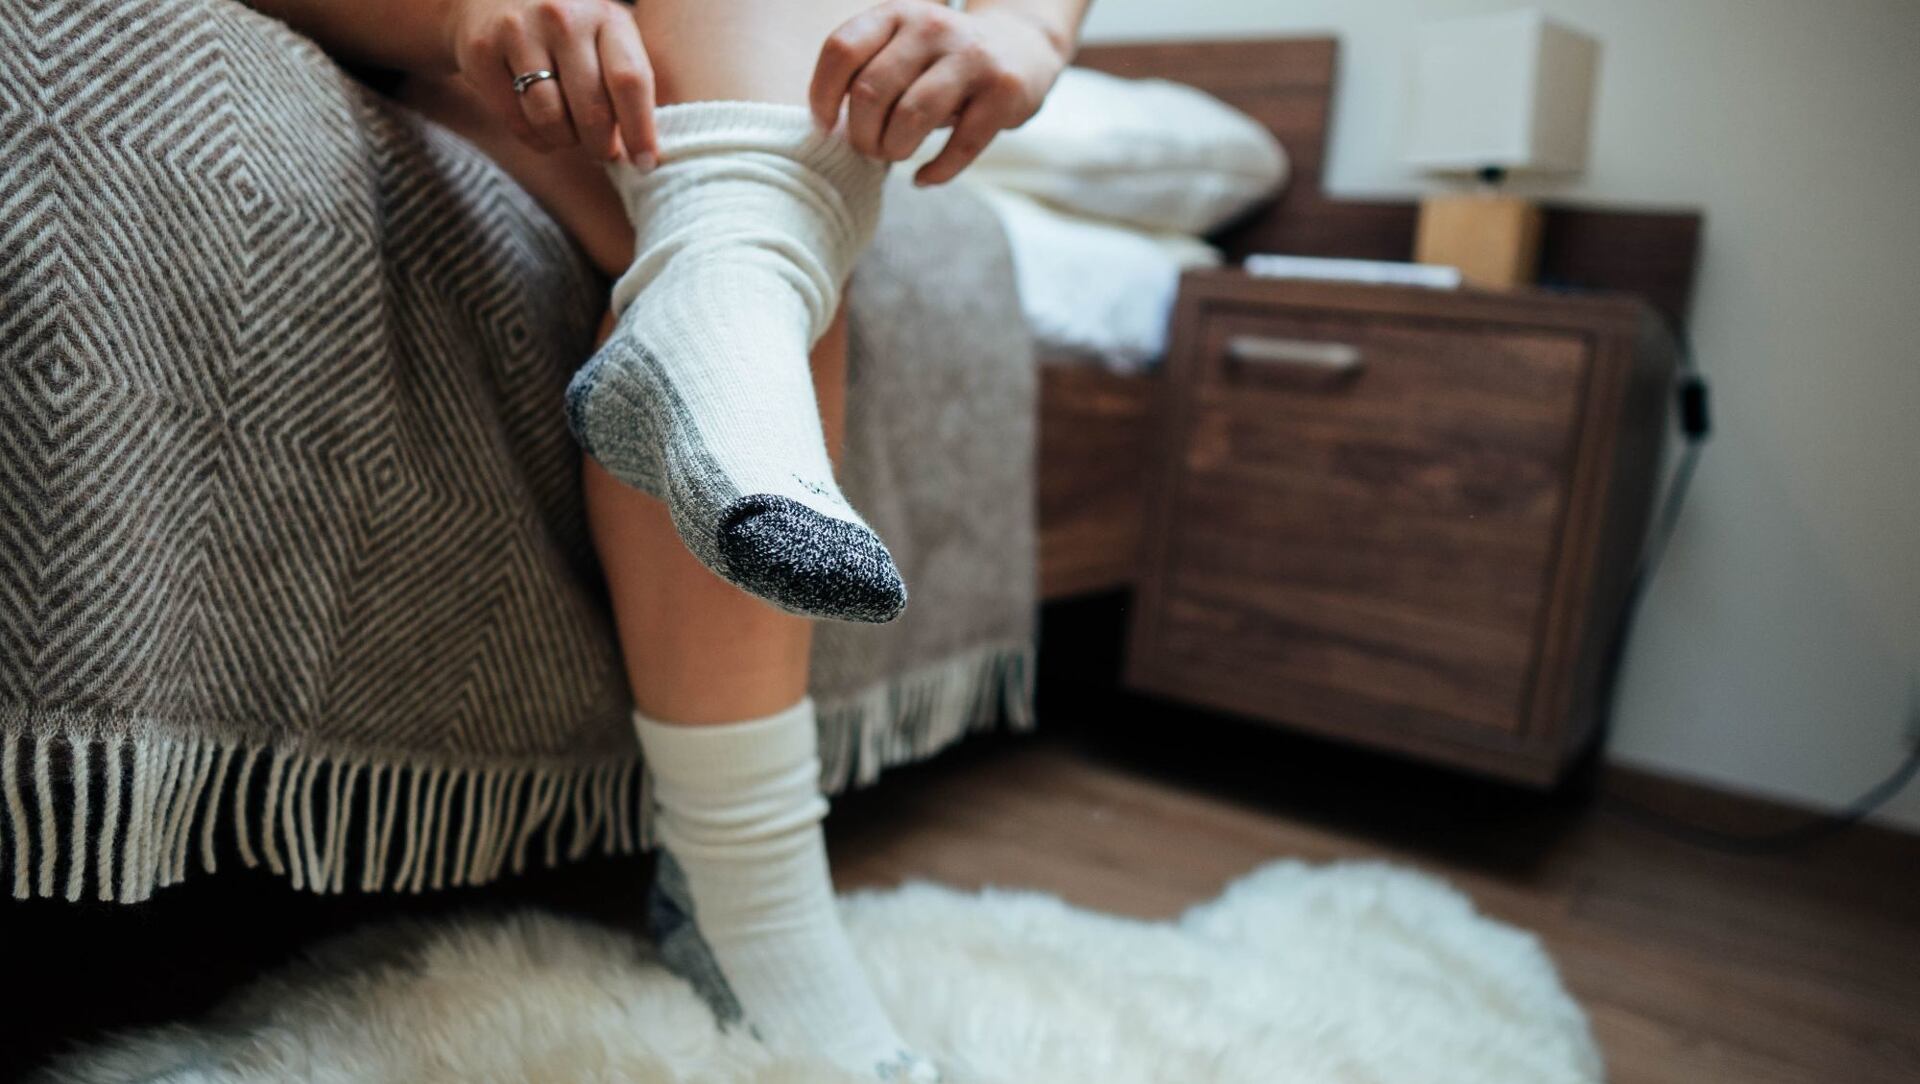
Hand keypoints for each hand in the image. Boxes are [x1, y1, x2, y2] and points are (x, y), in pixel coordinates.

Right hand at [447, 0, 659, 164]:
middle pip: (592, 108)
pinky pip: (516, 121)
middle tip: (602, 152)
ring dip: (565, 140)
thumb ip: (624, 87)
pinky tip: (539, 126)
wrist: (487, 0)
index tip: (645, 163)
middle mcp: (563, 18)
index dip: (640, 130)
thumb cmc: (564, 34)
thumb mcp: (603, 41)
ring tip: (568, 132)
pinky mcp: (482, 51)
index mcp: (606, 16)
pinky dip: (535, 137)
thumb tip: (641, 155)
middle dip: (601, 145)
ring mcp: (519, 32)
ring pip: (551, 119)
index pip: (630, 80)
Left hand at [809, 0, 1070, 185]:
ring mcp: (970, 57)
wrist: (1020, 46)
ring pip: (911, 117)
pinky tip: (924, 177)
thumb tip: (829, 130)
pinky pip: (960, 145)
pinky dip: (935, 171)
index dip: (824, 95)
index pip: (842, 50)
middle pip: (871, 91)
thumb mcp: (902, 45)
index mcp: (897, 13)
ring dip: (894, 150)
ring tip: (896, 155)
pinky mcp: (1003, 92)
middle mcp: (931, 27)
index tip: (826, 124)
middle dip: (862, 134)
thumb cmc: (941, 59)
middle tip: (869, 149)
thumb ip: (867, 72)